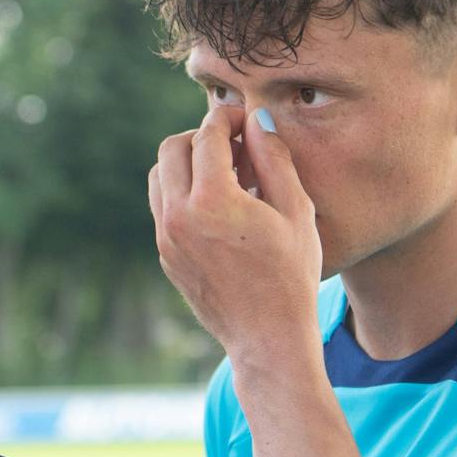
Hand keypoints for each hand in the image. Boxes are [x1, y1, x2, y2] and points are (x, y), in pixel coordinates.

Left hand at [149, 104, 323, 366]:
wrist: (268, 338)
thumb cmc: (291, 275)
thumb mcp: (296, 211)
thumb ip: (274, 158)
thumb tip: (257, 119)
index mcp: (213, 200)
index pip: (207, 134)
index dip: (228, 118)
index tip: (246, 121)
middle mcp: (179, 216)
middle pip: (172, 147)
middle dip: (201, 136)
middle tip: (233, 145)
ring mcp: (166, 238)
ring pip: (159, 176)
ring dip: (186, 163)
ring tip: (224, 174)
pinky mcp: (165, 256)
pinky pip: (162, 207)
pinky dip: (182, 192)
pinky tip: (217, 206)